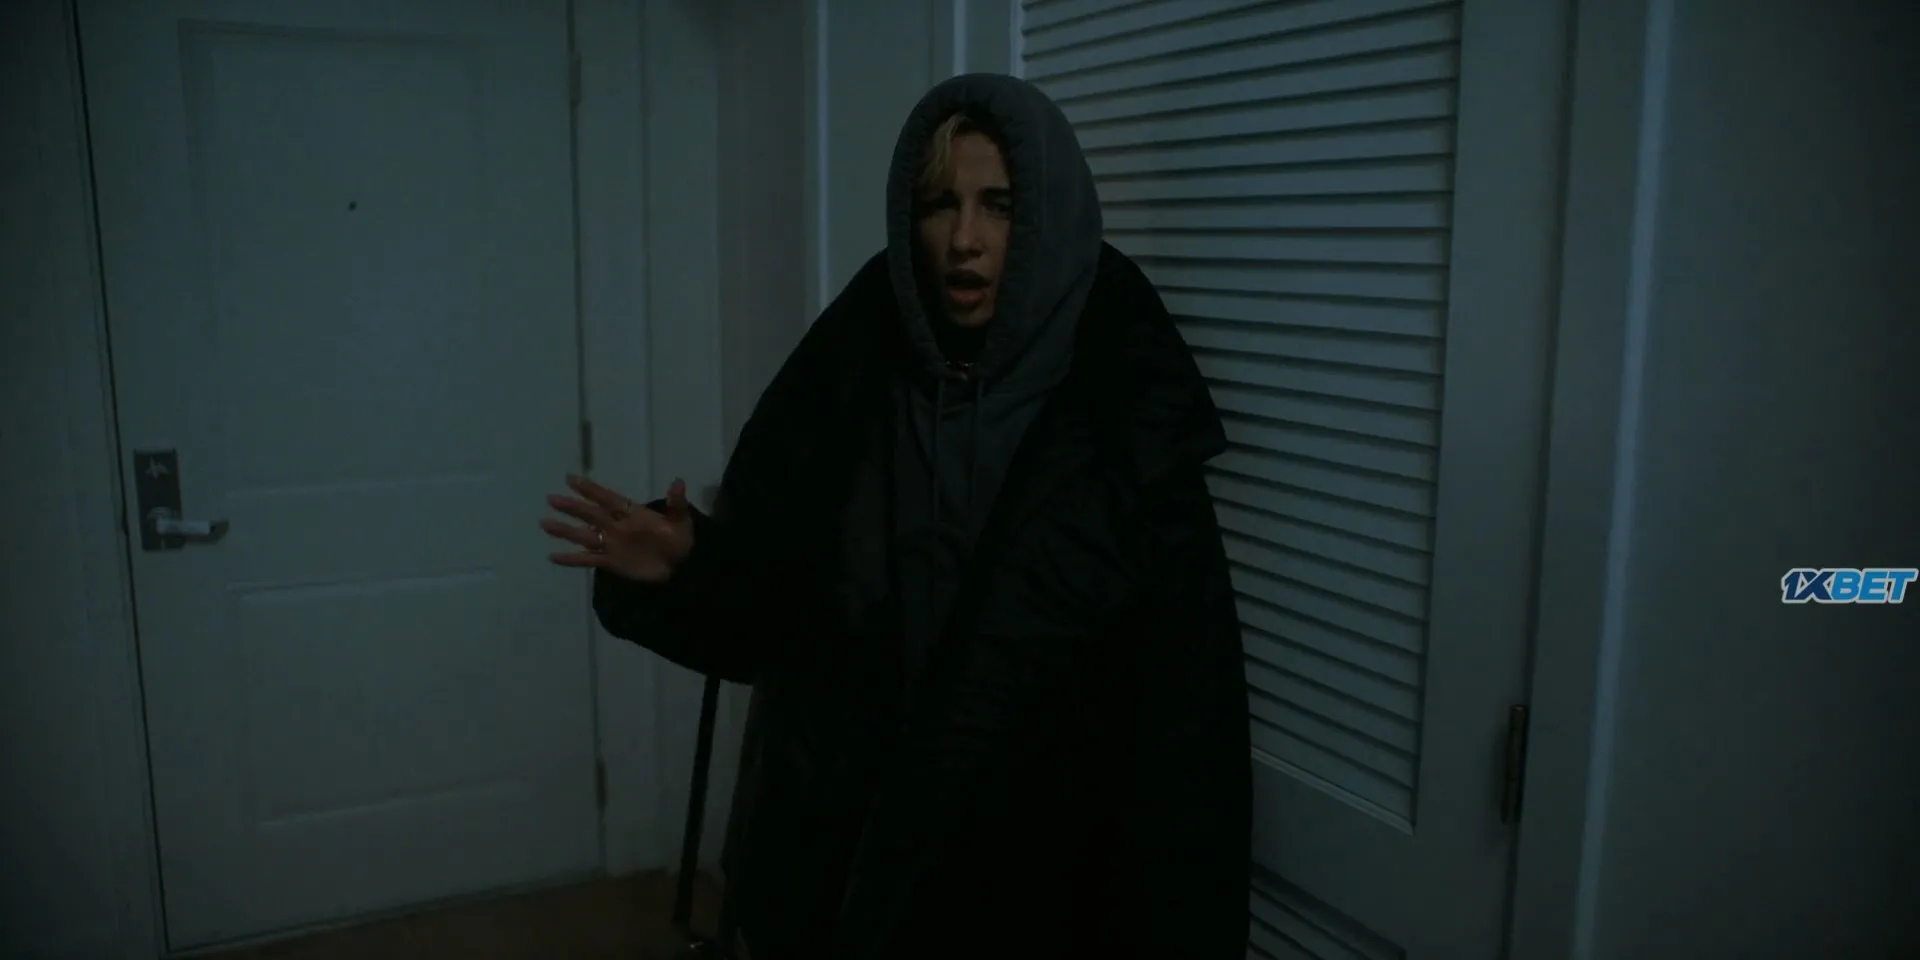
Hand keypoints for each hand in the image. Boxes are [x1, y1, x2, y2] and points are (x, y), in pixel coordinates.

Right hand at [542, 474, 694, 583]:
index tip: (571, 479)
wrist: (680, 567)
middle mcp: (616, 526)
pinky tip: (553, 556)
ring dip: (565, 530)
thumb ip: (676, 503)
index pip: (607, 498)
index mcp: (631, 513)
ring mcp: (612, 544)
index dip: (591, 490)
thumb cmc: (679, 540)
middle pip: (591, 515)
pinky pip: (588, 559)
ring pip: (584, 536)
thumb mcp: (681, 521)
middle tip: (552, 498)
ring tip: (545, 523)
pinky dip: (571, 558)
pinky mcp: (611, 562)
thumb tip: (679, 481)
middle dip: (572, 507)